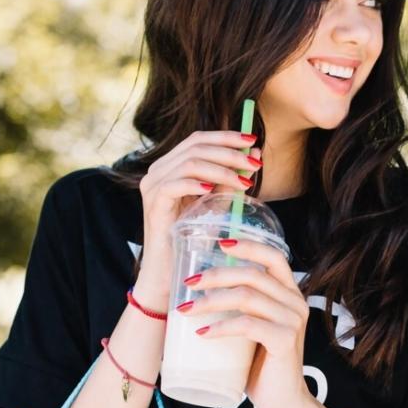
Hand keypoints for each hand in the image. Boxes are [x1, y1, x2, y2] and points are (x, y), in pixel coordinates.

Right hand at [133, 130, 261, 304]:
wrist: (170, 270)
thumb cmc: (193, 238)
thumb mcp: (216, 204)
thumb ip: (230, 181)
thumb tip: (253, 156)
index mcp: (171, 166)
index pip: (198, 139)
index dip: (226, 137)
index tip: (252, 141)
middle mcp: (158, 170)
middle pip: (195, 146)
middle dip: (229, 152)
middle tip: (254, 162)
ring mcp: (153, 185)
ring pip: (189, 163)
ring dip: (221, 169)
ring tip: (243, 182)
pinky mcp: (153, 203)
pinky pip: (174, 184)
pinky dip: (196, 184)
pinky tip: (213, 190)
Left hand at [181, 236, 313, 407]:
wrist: (284, 402)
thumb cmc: (262, 366)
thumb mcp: (253, 329)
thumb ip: (241, 309)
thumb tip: (197, 291)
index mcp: (290, 294)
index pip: (274, 256)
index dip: (247, 246)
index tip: (219, 243)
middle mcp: (296, 303)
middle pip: (253, 275)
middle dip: (216, 275)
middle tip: (188, 284)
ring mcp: (293, 321)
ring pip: (247, 297)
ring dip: (212, 301)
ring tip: (187, 311)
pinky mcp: (285, 341)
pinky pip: (248, 325)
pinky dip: (221, 327)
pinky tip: (203, 333)